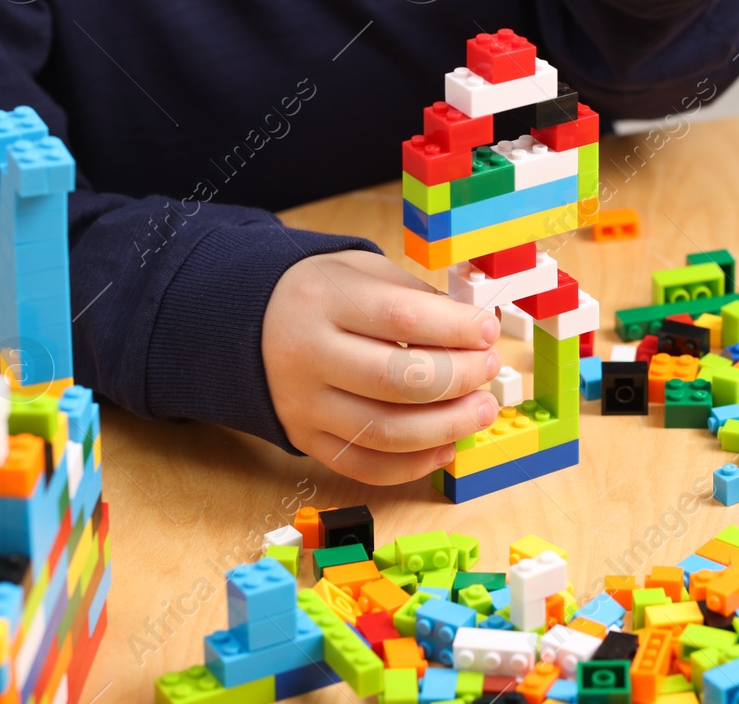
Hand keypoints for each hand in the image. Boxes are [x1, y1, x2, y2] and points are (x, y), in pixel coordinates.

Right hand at [262, 249, 502, 483]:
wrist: (249, 323)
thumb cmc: (324, 294)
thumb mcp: (363, 271)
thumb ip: (417, 298)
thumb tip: (477, 332)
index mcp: (323, 300)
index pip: (402, 318)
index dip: (456, 329)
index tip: (487, 330)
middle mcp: (307, 355)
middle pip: (397, 380)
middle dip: (459, 378)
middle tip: (488, 370)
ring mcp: (303, 404)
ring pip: (385, 432)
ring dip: (447, 427)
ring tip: (481, 410)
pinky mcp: (304, 440)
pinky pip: (364, 466)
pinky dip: (413, 465)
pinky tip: (445, 446)